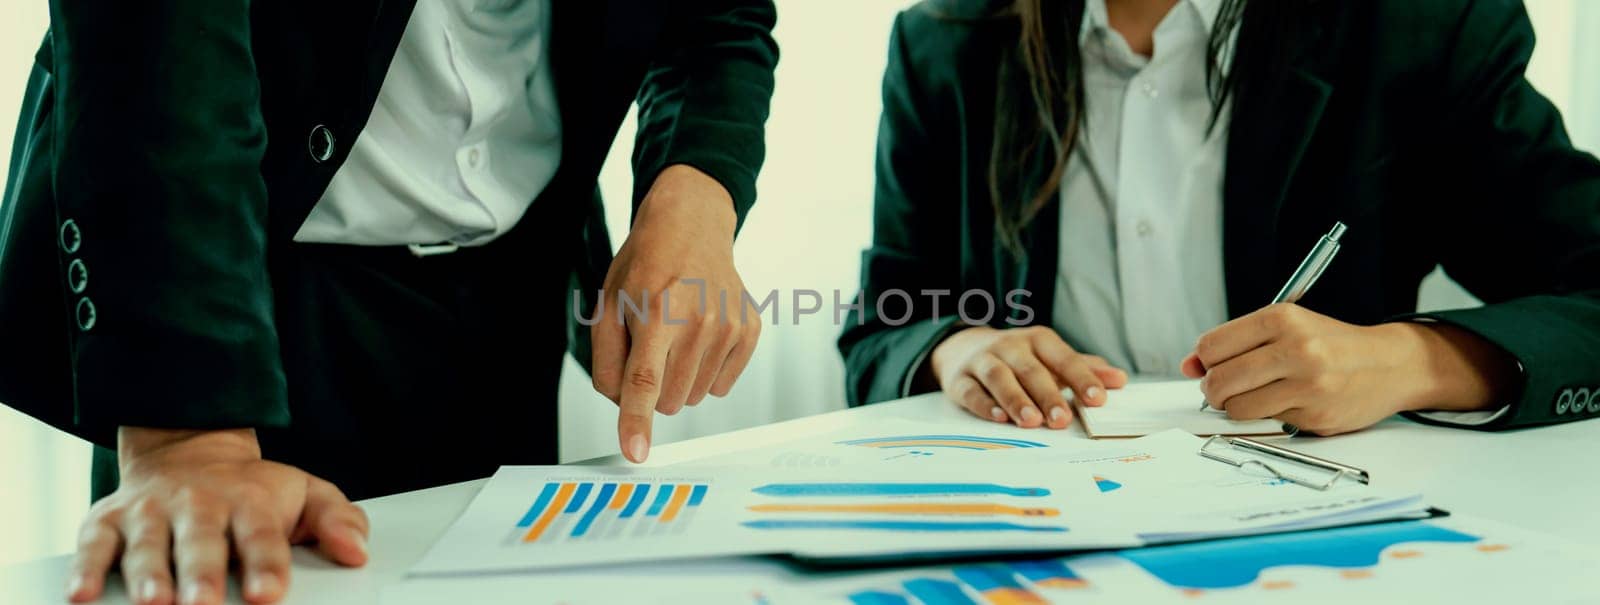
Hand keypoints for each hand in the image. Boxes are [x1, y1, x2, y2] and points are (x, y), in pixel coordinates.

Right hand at [67, 428, 368, 604]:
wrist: (189, 450)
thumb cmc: (251, 488)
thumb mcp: (304, 492)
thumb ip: (336, 519)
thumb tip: (357, 552)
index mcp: (249, 501)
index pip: (261, 535)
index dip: (267, 564)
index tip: (270, 593)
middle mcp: (198, 505)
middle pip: (201, 543)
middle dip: (201, 575)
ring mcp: (151, 511)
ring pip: (146, 545)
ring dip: (148, 575)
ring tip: (152, 603)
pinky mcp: (107, 519)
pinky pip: (93, 544)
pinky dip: (85, 567)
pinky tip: (82, 594)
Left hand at [591, 165, 759, 462]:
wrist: (692, 226)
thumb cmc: (646, 266)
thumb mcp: (608, 305)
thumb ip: (607, 361)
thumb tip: (623, 406)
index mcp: (657, 312)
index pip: (644, 381)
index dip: (637, 421)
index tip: (636, 453)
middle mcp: (699, 321)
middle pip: (668, 400)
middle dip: (652, 388)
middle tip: (650, 347)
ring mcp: (730, 327)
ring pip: (694, 396)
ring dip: (678, 379)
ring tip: (676, 335)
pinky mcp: (750, 331)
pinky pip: (721, 385)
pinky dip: (704, 371)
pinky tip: (699, 336)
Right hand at [929, 326, 1127, 427]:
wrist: (962, 347)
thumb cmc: (1017, 358)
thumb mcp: (1049, 357)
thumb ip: (1082, 369)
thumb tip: (1119, 380)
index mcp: (1038, 340)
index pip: (1064, 358)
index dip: (1081, 378)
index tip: (1098, 399)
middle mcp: (1010, 347)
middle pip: (1031, 370)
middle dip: (1048, 396)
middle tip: (1062, 420)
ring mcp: (983, 361)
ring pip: (999, 378)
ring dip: (1015, 400)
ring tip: (1031, 422)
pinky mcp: (959, 379)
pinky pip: (971, 391)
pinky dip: (984, 404)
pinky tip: (997, 418)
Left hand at [1182, 304, 1516, 434]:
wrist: (1391, 364)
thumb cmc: (1330, 344)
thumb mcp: (1285, 329)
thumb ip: (1234, 344)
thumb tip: (1187, 365)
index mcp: (1282, 319)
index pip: (1212, 346)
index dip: (1204, 362)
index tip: (1212, 366)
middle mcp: (1296, 349)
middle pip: (1219, 381)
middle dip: (1214, 390)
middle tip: (1226, 390)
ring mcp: (1308, 385)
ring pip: (1238, 408)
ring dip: (1237, 408)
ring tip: (1256, 397)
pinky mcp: (1316, 415)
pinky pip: (1269, 422)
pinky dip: (1269, 417)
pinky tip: (1289, 404)